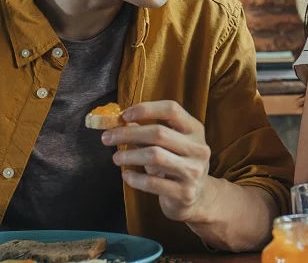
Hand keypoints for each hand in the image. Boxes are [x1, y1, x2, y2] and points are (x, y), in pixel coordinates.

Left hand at [102, 101, 214, 222]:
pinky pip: (152, 183)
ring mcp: (193, 171)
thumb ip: (148, 131)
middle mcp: (198, 148)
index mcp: (195, 130)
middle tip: (107, 137)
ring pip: (154, 156)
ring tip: (116, 158)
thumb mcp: (169, 144)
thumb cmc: (177, 164)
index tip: (124, 115)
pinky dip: (134, 178)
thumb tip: (121, 120)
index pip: (171, 109)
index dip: (146, 109)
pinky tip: (126, 175)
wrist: (200, 197)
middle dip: (127, 133)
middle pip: (159, 133)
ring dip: (129, 156)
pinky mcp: (185, 193)